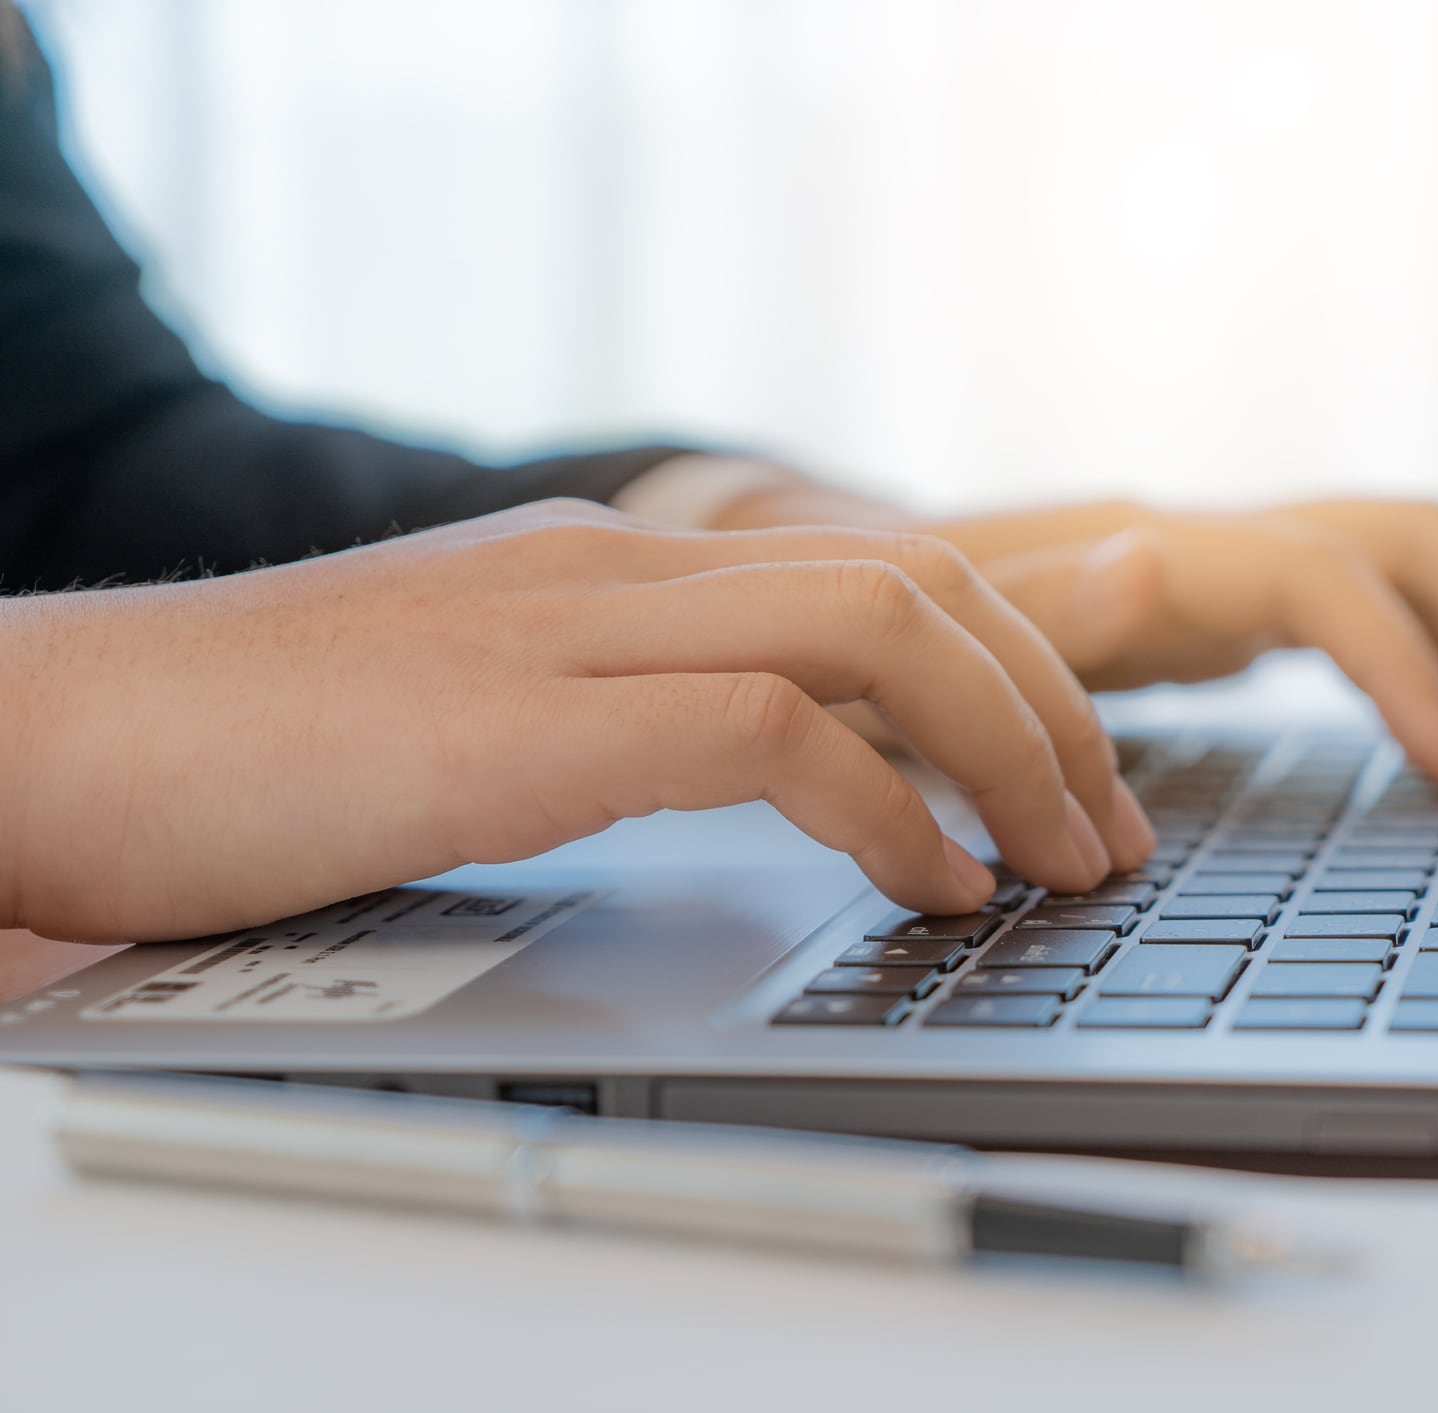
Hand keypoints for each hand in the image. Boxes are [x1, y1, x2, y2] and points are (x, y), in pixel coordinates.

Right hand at [0, 501, 1152, 941]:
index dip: (1017, 621)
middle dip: (1050, 697)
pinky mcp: (528, 720)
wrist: (48, 740)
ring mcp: (571, 628)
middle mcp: (614, 570)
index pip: (866, 555)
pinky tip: (931, 886)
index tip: (1107, 690)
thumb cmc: (246, 758)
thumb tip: (739, 771)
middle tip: (1112, 819)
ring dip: (1007, 744)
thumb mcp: (476, 718)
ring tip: (1065, 858)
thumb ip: (613, 720)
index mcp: (610, 569)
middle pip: (912, 579)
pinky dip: (884, 808)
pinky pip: (773, 730)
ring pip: (876, 626)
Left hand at [929, 500, 1437, 789]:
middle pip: (1407, 540)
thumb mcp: (941, 644)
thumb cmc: (890, 642)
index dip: (1407, 670)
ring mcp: (1230, 566)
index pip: (1326, 583)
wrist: (856, 597)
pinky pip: (1372, 612)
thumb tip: (1147, 552)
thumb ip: (1044, 610)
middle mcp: (1213, 542)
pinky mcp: (1232, 605)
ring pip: (1408, 564)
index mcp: (1157, 556)